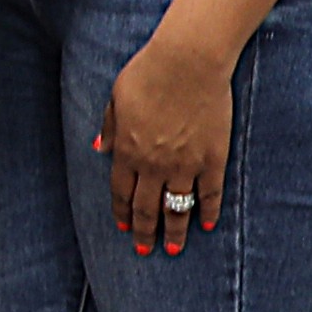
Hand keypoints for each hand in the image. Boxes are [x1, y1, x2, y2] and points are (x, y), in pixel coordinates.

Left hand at [98, 30, 236, 257]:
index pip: (121, 193)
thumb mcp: (117, 97)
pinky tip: (206, 225)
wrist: (188, 61)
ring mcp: (185, 164)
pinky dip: (208, 212)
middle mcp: (154, 165)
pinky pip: (210, 194)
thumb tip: (99, 148)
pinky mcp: (213, 158)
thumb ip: (110, 127)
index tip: (124, 229)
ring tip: (175, 249)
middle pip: (147, 208)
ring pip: (177, 208)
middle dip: (145, 233)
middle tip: (146, 250)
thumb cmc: (149, 72)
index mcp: (127, 151)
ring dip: (175, 232)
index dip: (123, 213)